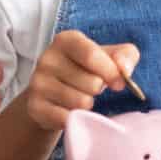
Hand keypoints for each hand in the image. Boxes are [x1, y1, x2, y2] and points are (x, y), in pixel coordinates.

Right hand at [23, 31, 139, 132]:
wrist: (53, 94)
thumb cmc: (87, 70)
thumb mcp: (109, 56)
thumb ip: (126, 55)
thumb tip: (124, 70)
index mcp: (66, 40)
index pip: (91, 54)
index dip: (111, 72)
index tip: (119, 83)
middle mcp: (47, 58)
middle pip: (91, 83)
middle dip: (98, 89)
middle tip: (90, 87)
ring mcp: (37, 83)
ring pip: (81, 102)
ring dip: (88, 104)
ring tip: (79, 97)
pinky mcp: (34, 107)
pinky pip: (67, 119)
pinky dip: (76, 119)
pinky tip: (69, 110)